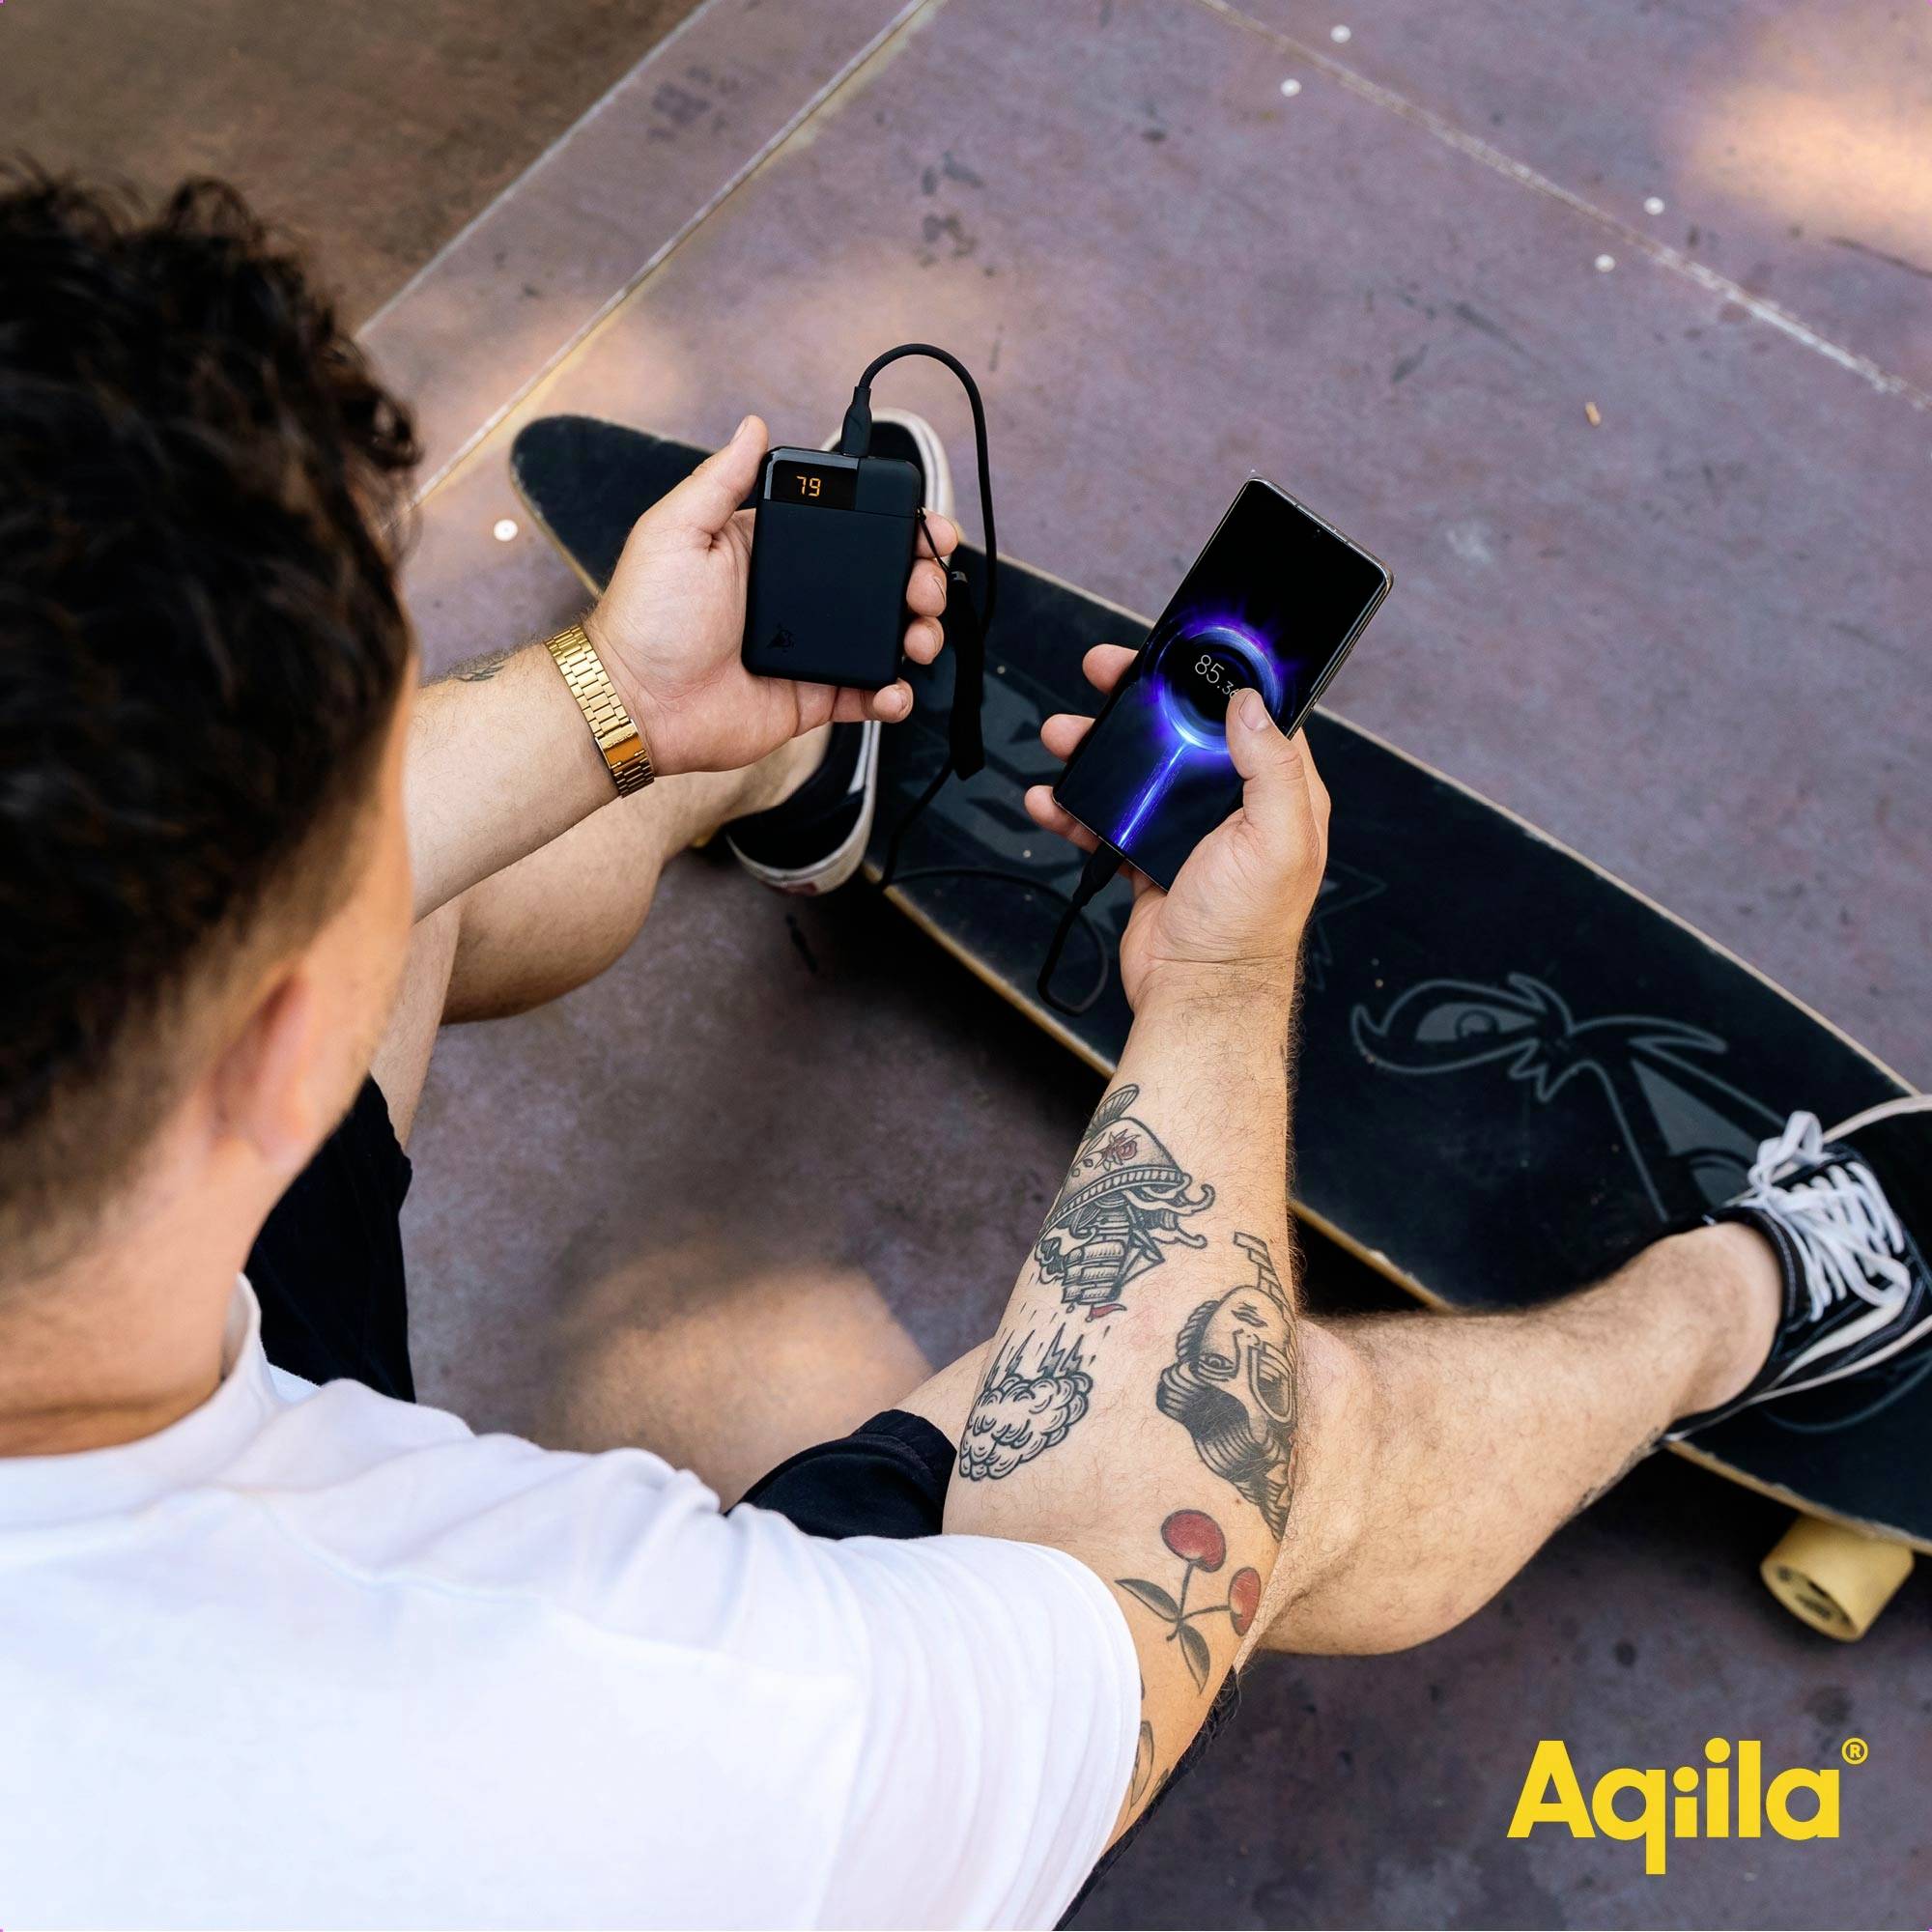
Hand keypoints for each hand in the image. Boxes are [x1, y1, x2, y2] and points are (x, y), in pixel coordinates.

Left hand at [582, 415, 956, 776]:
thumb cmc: (646, 616)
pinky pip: (868, 694)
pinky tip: (894, 689)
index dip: (896, 527)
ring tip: (919, 637)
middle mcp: (801, 598)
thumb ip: (722, 480)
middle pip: (883, 581)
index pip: (850, 529)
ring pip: (887, 636)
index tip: (926, 527)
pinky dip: (893, 694)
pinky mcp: (814, 698)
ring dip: (919, 634)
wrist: (636, 701)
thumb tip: (753, 425)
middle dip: (921, 579)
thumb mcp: (677, 530)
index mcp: (774, 551)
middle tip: (926, 586)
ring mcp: (811, 650)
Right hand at [1024, 645, 1329, 1010]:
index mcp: (1278, 793)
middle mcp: (1234, 807)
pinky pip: (1105, 820)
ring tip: (1060, 737)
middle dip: (1135, 705)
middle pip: (1181, 735)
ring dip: (1094, 752)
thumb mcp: (1277, 839)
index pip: (1248, 714)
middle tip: (1100, 675)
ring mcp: (1186, 833)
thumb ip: (1273, 768)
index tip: (1173, 653)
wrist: (1196, 996)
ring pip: (1136, 772)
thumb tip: (1249, 703)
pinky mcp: (1147, 859)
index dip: (1210, 678)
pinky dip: (1074, 808)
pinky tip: (1049, 800)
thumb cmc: (1245, 929)